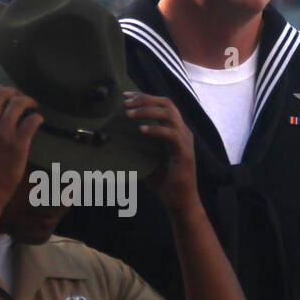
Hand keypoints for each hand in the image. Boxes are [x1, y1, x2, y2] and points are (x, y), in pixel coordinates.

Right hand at [0, 84, 42, 215]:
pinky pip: (31, 121)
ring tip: (32, 105)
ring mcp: (2, 136)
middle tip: (19, 96)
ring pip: (17, 104)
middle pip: (0, 95)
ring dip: (27, 100)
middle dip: (12, 91)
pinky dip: (36, 117)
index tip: (1, 90)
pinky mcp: (18, 147)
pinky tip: (38, 120)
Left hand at [124, 92, 197, 212]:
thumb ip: (137, 148)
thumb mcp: (147, 160)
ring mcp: (185, 142)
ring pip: (169, 115)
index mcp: (176, 131)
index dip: (144, 97)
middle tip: (125, 102)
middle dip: (145, 99)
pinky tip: (141, 130)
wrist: (180, 202)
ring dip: (148, 111)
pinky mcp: (184, 154)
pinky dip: (156, 130)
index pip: (163, 105)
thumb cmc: (164, 182)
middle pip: (167, 104)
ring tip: (129, 114)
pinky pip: (172, 135)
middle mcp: (183, 132)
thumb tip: (114, 142)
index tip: (126, 96)